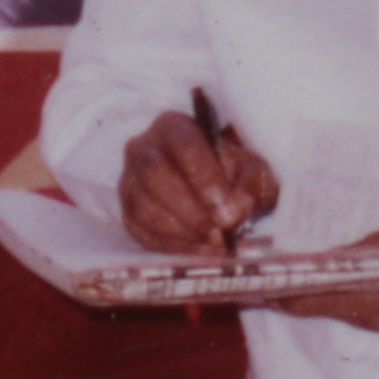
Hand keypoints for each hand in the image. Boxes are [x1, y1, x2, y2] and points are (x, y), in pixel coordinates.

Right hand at [119, 112, 275, 253]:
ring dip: (182, 232)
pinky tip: (200, 251)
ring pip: (144, 207)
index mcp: (175, 127)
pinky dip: (173, 247)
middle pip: (155, 175)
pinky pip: (141, 232)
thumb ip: (250, 186)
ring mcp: (129, 182)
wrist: (212, 188)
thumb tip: (235, 212)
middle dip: (190, 210)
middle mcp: (143, 149)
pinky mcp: (127, 212)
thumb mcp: (252, 170)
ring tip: (214, 244)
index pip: (184, 147)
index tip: (227, 212)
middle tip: (220, 234)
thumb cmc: (231, 172)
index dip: (206, 180)